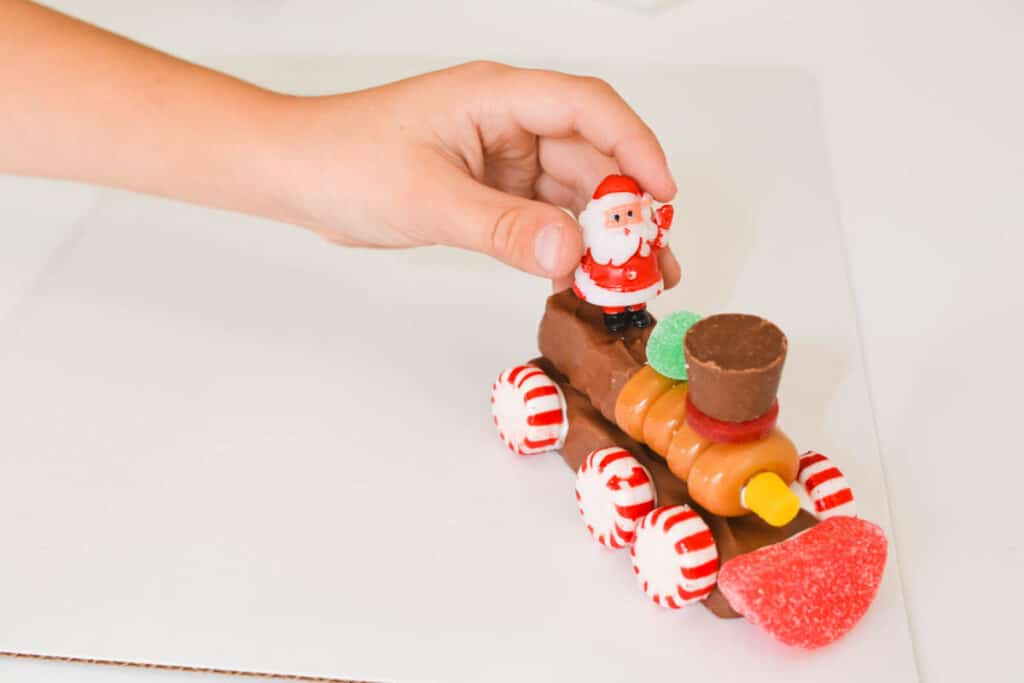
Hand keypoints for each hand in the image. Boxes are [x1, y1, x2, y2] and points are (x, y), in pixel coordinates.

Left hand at [267, 61, 681, 289]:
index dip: (635, 148)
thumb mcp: (428, 198)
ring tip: (631, 281)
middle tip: (653, 261)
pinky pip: (541, 217)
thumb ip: (501, 227)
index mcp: (495, 97)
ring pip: (570, 192)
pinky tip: (580, 277)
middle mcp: (506, 123)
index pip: (587, 108)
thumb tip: (569, 251)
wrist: (295, 175)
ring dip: (600, 235)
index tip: (662, 196)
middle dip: (625, 209)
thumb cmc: (344, 160)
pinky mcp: (488, 191)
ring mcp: (499, 158)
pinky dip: (562, 246)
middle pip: (590, 157)